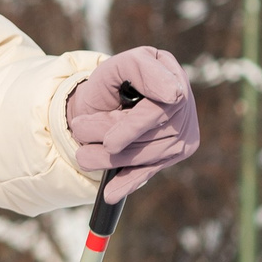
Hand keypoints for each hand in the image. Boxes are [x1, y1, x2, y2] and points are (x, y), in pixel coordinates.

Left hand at [66, 45, 200, 203]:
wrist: (104, 102)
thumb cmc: (110, 84)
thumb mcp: (115, 68)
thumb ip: (140, 70)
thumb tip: (173, 95)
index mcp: (169, 71)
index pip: (161, 102)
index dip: (135, 124)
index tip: (111, 143)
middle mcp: (184, 101)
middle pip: (150, 132)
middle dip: (110, 137)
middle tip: (77, 133)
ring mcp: (184, 129)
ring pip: (146, 154)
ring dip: (110, 159)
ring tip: (83, 157)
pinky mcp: (177, 152)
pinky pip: (151, 169)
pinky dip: (129, 182)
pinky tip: (111, 193)